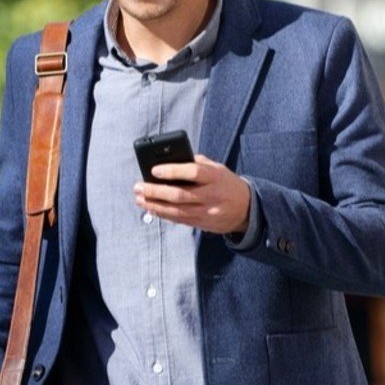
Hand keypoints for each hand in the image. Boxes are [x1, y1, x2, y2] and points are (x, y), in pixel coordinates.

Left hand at [134, 154, 250, 233]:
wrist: (246, 208)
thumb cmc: (225, 182)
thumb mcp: (217, 168)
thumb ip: (196, 163)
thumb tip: (168, 160)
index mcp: (215, 177)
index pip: (192, 172)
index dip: (172, 171)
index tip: (153, 170)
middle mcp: (211, 195)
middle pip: (179, 195)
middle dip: (155, 191)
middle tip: (138, 187)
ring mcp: (207, 212)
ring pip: (176, 210)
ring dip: (154, 205)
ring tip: (139, 199)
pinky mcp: (202, 223)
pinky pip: (179, 220)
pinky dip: (163, 215)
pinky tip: (151, 209)